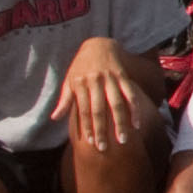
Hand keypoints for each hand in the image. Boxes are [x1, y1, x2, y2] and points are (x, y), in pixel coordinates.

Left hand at [57, 38, 154, 155]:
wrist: (98, 44)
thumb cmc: (81, 66)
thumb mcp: (69, 80)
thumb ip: (64, 100)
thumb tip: (54, 118)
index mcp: (81, 84)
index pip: (83, 109)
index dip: (86, 126)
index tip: (89, 142)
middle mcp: (96, 82)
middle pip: (99, 109)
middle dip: (102, 130)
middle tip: (104, 148)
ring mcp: (111, 79)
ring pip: (117, 104)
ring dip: (120, 123)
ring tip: (123, 140)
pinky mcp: (123, 77)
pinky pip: (130, 95)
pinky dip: (135, 110)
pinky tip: (137, 124)